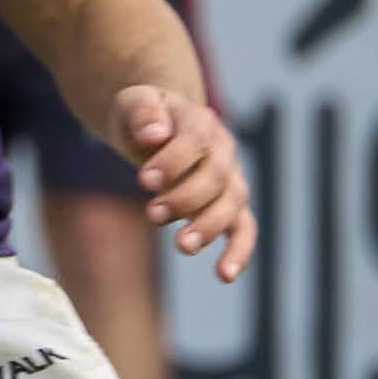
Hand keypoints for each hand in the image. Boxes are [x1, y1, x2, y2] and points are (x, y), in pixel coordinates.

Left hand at [116, 84, 254, 281]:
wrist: (156, 127)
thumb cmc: (143, 117)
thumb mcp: (134, 103)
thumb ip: (142, 112)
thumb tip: (154, 135)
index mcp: (200, 121)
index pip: (195, 141)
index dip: (173, 162)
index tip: (144, 180)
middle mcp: (223, 150)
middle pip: (215, 177)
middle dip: (185, 198)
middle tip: (152, 214)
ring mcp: (230, 178)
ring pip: (232, 205)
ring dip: (208, 226)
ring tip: (182, 246)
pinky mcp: (228, 204)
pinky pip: (243, 229)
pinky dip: (239, 251)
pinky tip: (224, 275)